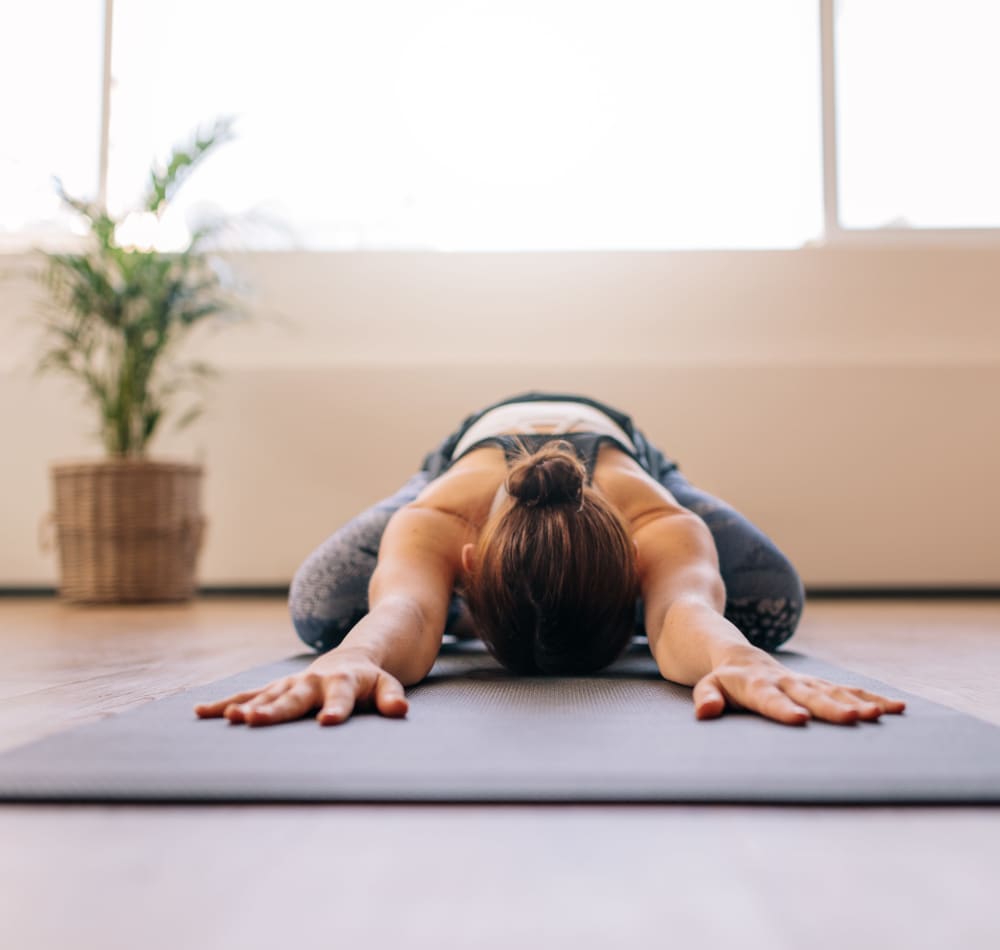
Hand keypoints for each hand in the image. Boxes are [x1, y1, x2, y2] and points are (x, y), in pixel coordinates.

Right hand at [193, 648, 408, 726]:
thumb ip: (392, 698)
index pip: (341, 699)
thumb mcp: (388, 685)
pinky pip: (250, 695)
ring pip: (267, 695)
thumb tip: (400, 710)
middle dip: (275, 710)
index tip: (326, 723)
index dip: (335, 710)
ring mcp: (292, 684)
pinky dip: (227, 703)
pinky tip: (202, 712)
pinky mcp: (277, 688)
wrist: (353, 657)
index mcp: (344, 683)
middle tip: (254, 720)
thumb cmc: (372, 680)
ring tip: (229, 718)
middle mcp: (314, 682)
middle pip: (294, 697)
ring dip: (247, 706)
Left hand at [692, 650, 905, 725]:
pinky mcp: (820, 685)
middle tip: (854, 718)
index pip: (769, 699)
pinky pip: (848, 690)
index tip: (799, 719)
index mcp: (757, 685)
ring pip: (835, 691)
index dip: (783, 708)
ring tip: (882, 714)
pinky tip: (897, 708)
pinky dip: (871, 697)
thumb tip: (705, 713)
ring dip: (858, 701)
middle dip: (832, 707)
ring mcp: (806, 682)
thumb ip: (707, 698)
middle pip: (810, 695)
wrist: (739, 656)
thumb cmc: (723, 680)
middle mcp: (786, 682)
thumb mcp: (707, 686)